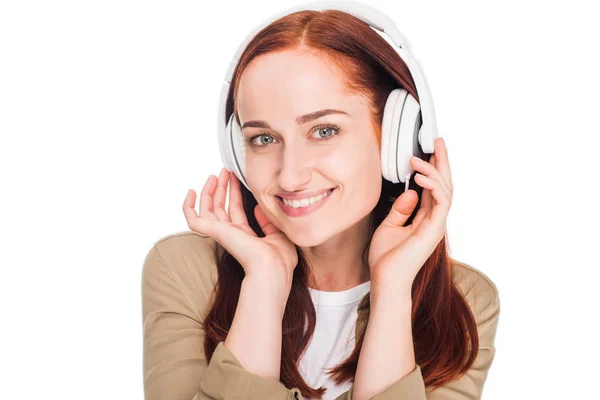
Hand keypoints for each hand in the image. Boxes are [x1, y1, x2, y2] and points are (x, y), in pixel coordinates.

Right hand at [183, 167, 297, 290]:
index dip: (236, 194)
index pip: (236, 211)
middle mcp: (231, 235)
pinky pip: (193, 220)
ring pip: (207, 210)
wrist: (271, 267)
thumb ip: (267, 221)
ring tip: (215, 174)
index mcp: (246, 237)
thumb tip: (259, 206)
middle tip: (226, 171)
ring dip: (210, 191)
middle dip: (223, 188)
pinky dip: (188, 207)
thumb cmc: (279, 259)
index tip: (237, 178)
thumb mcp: (278, 234)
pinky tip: (191, 192)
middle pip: (221, 207)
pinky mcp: (214, 232)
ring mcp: (221, 234)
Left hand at [368, 137, 452, 292]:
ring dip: (433, 170)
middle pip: (444, 184)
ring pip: (445, 190)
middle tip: (437, 141)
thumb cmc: (386, 258)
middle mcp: (434, 219)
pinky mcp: (434, 229)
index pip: (433, 188)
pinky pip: (440, 201)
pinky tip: (420, 176)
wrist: (386, 279)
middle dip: (441, 162)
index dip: (433, 168)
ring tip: (418, 158)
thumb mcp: (389, 225)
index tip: (429, 150)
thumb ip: (401, 209)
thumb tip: (410, 191)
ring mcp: (436, 224)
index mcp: (424, 218)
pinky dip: (432, 186)